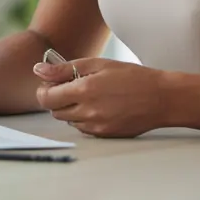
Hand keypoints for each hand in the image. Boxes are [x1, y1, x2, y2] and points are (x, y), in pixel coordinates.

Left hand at [33, 57, 170, 137]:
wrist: (161, 98)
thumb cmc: (132, 77)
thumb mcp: (97, 64)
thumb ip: (64, 69)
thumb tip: (38, 70)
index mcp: (84, 90)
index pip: (46, 98)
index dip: (43, 90)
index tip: (50, 83)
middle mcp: (88, 112)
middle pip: (55, 111)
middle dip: (57, 99)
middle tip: (71, 86)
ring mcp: (97, 127)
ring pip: (69, 121)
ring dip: (71, 109)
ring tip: (90, 95)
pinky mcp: (105, 135)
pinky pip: (84, 128)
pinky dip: (84, 118)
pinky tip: (99, 106)